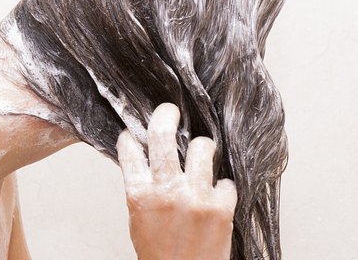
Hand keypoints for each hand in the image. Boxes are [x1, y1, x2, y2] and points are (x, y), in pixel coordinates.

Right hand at [116, 103, 237, 259]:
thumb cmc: (161, 256)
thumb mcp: (140, 221)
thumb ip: (144, 191)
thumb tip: (147, 162)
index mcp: (140, 196)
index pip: (130, 151)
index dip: (131, 137)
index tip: (134, 132)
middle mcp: (167, 191)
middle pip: (162, 136)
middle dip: (166, 115)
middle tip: (170, 111)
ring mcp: (196, 197)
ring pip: (202, 147)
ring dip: (202, 147)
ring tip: (203, 152)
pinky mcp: (221, 206)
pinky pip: (226, 181)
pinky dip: (223, 187)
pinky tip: (218, 195)